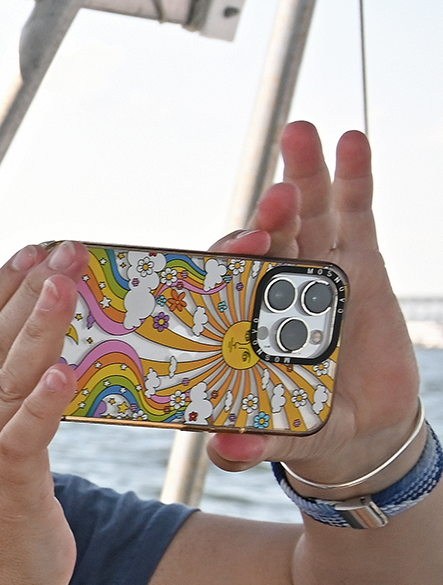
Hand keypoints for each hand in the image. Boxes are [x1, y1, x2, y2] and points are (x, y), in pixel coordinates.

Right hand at [0, 248, 79, 584]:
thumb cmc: (2, 523)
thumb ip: (11, 405)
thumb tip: (51, 358)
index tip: (31, 252)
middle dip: (25, 294)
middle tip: (61, 249)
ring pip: (5, 382)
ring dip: (35, 331)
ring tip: (64, 287)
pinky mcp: (7, 490)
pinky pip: (23, 439)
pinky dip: (43, 404)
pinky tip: (66, 372)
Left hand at [197, 125, 417, 483]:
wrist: (359, 427)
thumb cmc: (302, 424)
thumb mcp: (279, 435)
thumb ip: (252, 443)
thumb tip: (224, 451)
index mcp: (242, 319)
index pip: (227, 280)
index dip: (229, 260)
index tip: (236, 250)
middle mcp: (273, 286)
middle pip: (267, 238)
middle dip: (269, 214)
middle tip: (275, 197)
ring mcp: (316, 269)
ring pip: (306, 214)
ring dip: (303, 174)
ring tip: (299, 133)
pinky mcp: (359, 264)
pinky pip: (354, 213)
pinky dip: (353, 176)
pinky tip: (351, 139)